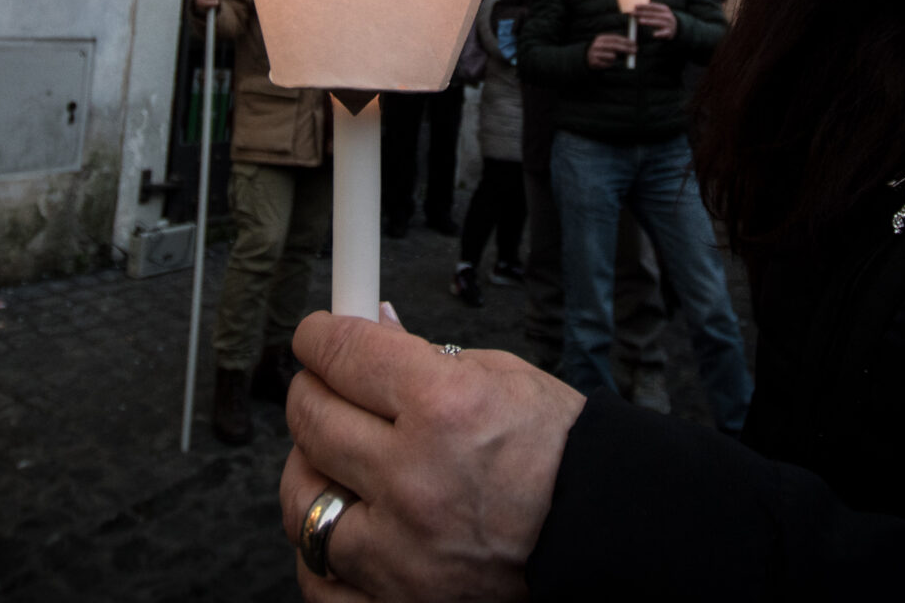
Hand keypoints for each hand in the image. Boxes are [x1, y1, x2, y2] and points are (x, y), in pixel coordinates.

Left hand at [282, 309, 584, 600]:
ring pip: (302, 501)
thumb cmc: (560, 454)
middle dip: (312, 391)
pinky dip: (323, 555)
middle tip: (325, 388)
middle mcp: (415, 479)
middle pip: (311, 418)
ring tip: (334, 461)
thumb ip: (421, 356)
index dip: (320, 336)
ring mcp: (401, 552)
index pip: (343, 354)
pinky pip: (320, 581)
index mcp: (445, 407)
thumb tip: (368, 327)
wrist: (603, 532)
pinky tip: (345, 529)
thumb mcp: (499, 377)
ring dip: (309, 471)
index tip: (316, 337)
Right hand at [585, 33, 635, 68]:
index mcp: (601, 38)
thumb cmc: (602, 50)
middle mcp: (597, 45)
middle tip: (634, 51)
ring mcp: (595, 54)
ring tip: (612, 57)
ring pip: (612, 56)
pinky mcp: (595, 62)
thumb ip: (618, 43)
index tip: (634, 43)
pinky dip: (610, 63)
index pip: (615, 38)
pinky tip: (606, 62)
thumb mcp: (607, 43)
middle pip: (614, 46)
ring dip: (615, 58)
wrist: (587, 58)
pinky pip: (608, 64)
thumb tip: (632, 44)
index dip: (625, 40)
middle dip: (626, 48)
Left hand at [634, 1, 676, 38]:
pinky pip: (663, 33)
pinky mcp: (669, 32)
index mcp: (664, 9)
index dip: (644, 6)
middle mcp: (667, 16)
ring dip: (648, 21)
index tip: (635, 6)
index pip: (652, 6)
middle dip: (642, 13)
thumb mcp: (660, 12)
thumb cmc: (663, 18)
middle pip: (652, 14)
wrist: (676, 28)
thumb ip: (651, 9)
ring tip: (640, 21)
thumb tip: (636, 6)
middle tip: (633, 13)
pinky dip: (659, 34)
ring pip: (657, 22)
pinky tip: (654, 34)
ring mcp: (668, 24)